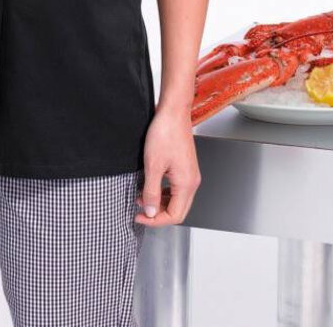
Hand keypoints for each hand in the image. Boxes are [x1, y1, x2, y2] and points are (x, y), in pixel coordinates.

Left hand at [134, 105, 200, 227]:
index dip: (155, 220)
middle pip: (177, 210)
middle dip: (158, 214)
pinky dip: (163, 192)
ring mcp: (190, 174)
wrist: (173, 112)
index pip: (174, 216)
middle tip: (140, 211)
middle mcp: (192, 181)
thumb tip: (150, 211)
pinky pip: (176, 188)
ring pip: (176, 200)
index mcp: (186, 184)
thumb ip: (151, 192)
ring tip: (142, 197)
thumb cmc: (165, 132)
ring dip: (159, 203)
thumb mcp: (153, 165)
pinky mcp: (185, 167)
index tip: (140, 216)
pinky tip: (151, 186)